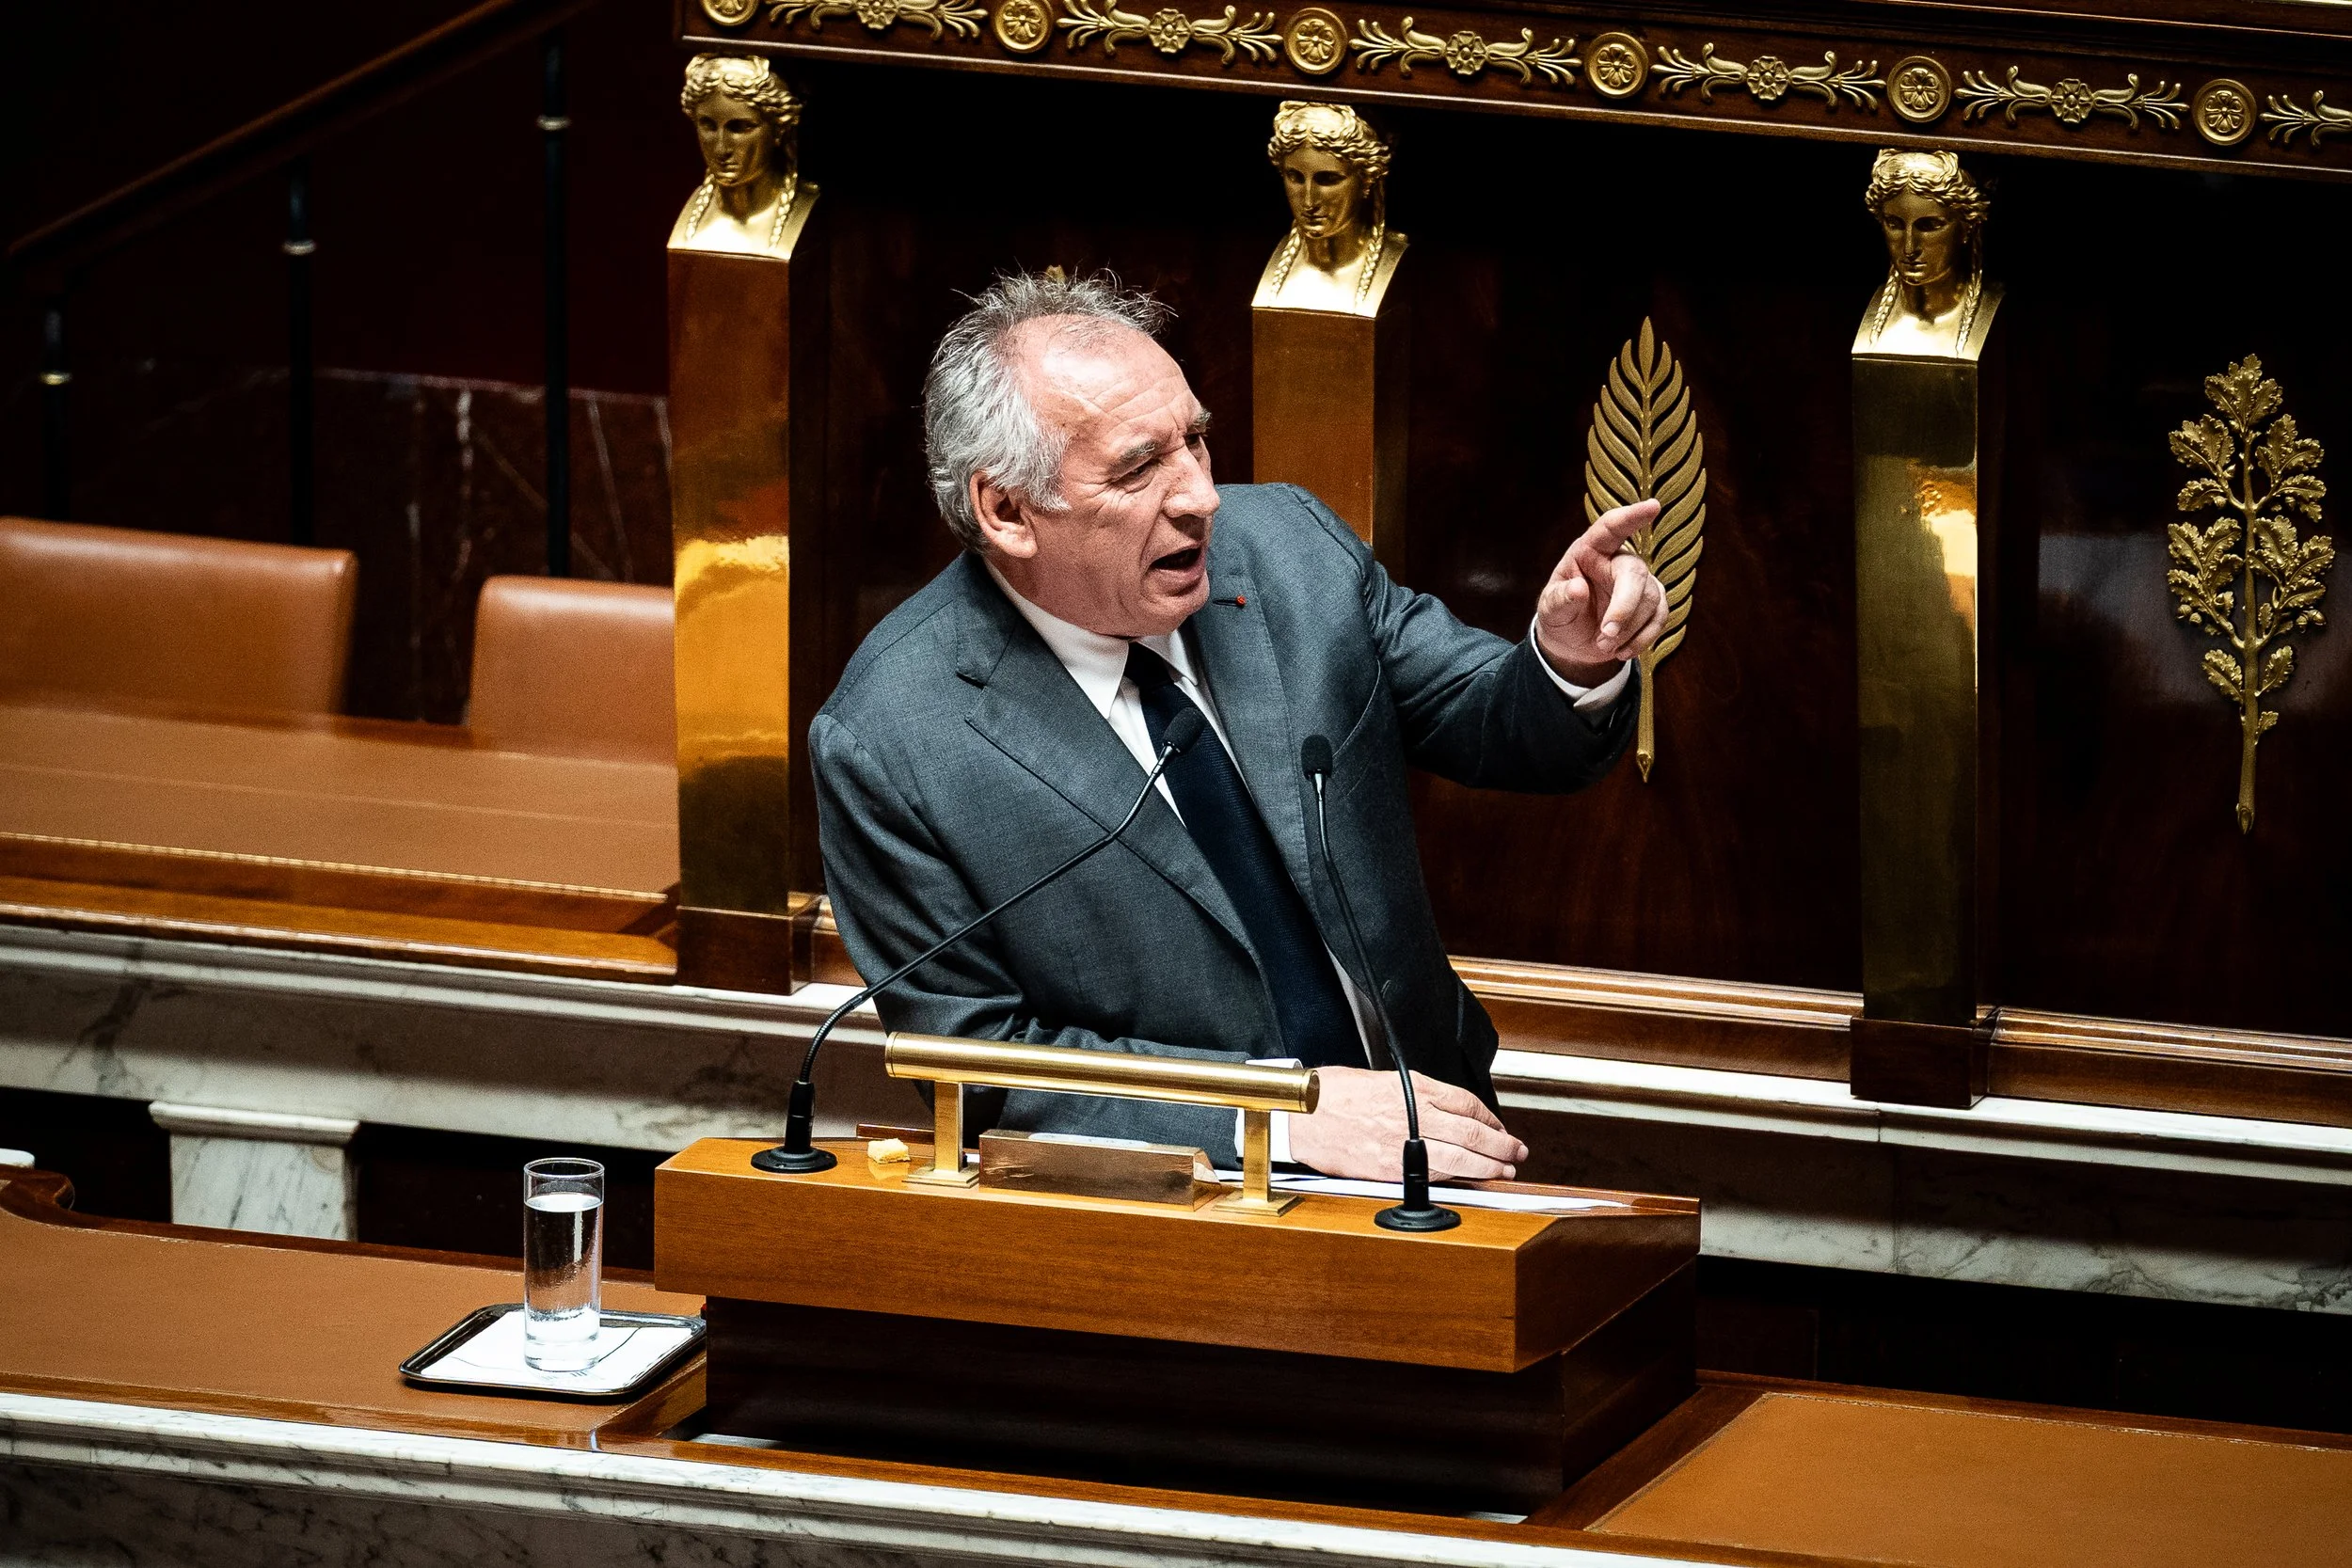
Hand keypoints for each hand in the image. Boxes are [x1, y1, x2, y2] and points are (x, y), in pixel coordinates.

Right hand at [1286, 1067, 1527, 1181]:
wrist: (1298, 1115)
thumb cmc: (1327, 1095)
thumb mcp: (1375, 1079)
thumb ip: (1408, 1093)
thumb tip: (1436, 1107)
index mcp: (1410, 1087)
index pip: (1466, 1102)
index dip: (1489, 1117)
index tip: (1499, 1126)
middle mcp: (1413, 1113)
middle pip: (1472, 1131)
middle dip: (1500, 1144)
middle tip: (1517, 1151)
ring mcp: (1403, 1143)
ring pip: (1461, 1156)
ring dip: (1489, 1164)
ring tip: (1505, 1169)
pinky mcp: (1390, 1169)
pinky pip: (1435, 1174)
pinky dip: (1459, 1178)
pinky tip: (1472, 1181)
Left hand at [1534, 499, 1668, 685]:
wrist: (1573, 643)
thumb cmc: (1560, 615)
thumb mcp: (1550, 610)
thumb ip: (1560, 600)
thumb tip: (1577, 589)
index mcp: (1589, 550)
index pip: (1611, 528)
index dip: (1631, 517)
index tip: (1653, 506)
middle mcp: (1618, 561)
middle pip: (1635, 573)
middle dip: (1624, 608)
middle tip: (1605, 635)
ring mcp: (1639, 582)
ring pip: (1650, 599)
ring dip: (1627, 629)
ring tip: (1603, 646)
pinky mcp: (1653, 604)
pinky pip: (1660, 618)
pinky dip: (1642, 639)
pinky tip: (1621, 651)